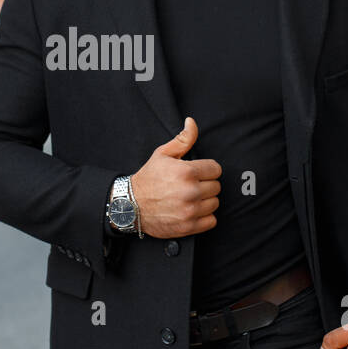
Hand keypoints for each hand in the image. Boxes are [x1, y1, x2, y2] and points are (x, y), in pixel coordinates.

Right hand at [129, 117, 220, 238]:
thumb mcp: (162, 154)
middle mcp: (190, 191)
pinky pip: (211, 221)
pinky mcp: (188, 226)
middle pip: (216, 187)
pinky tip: (192, 211)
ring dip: (205, 201)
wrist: (131, 206)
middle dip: (205, 184)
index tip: (196, 173)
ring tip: (191, 198)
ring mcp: (190, 211)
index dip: (206, 170)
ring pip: (215, 203)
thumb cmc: (148, 178)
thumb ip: (183, 139)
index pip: (216, 169)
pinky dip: (205, 217)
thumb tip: (192, 122)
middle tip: (191, 185)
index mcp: (186, 172)